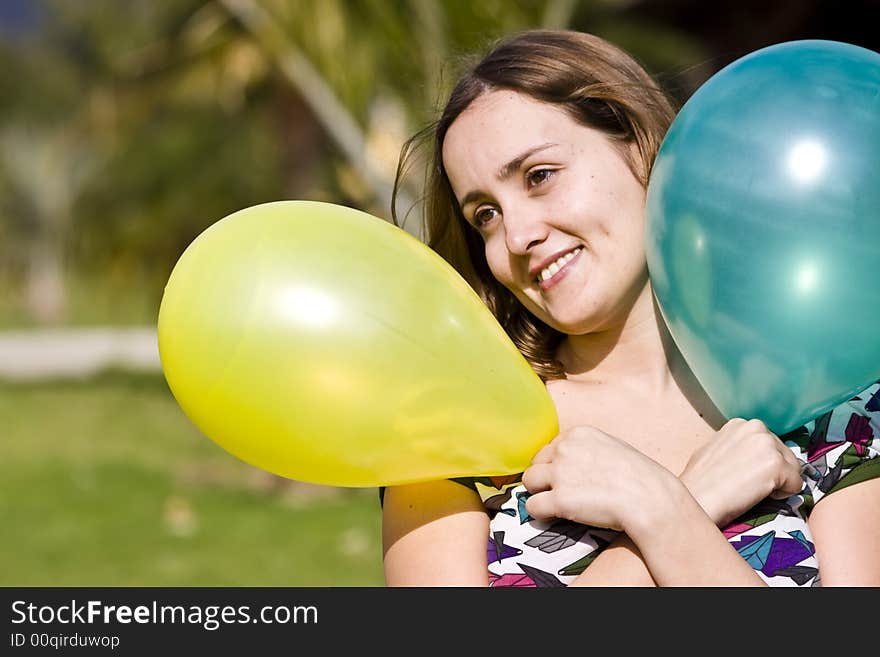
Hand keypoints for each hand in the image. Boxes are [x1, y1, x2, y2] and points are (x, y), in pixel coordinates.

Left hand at [521, 425, 680, 532]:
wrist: (652, 499)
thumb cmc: (639, 477)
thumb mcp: (611, 448)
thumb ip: (586, 450)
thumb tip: (568, 462)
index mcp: (578, 434)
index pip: (550, 448)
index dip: (556, 465)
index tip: (570, 478)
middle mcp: (565, 449)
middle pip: (536, 463)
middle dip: (545, 478)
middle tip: (563, 493)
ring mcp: (561, 473)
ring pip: (529, 482)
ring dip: (540, 493)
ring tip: (558, 504)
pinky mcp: (560, 499)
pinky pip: (532, 506)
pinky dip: (541, 514)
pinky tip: (555, 516)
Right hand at [678, 418, 803, 527]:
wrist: (694, 499)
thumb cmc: (699, 483)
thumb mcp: (715, 451)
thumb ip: (737, 447)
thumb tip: (753, 459)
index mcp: (741, 424)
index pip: (771, 445)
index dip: (761, 464)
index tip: (745, 475)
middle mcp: (756, 427)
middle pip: (785, 455)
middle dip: (774, 472)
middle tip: (748, 486)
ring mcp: (767, 444)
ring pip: (793, 469)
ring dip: (779, 483)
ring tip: (751, 491)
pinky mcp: (777, 464)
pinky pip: (796, 485)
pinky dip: (782, 496)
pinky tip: (757, 496)